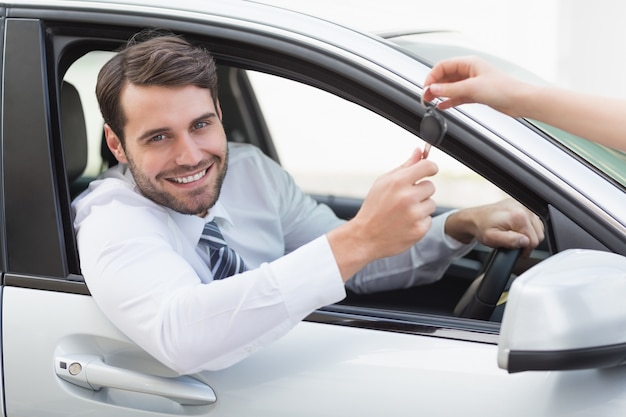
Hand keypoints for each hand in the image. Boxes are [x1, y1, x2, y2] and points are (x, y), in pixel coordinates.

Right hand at [328, 148, 437, 279]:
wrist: (365, 237)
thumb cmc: (373, 208)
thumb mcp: (383, 183)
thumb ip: (404, 167)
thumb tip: (419, 151)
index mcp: (398, 182)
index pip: (427, 167)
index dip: (430, 168)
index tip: (429, 170)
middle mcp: (407, 197)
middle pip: (430, 186)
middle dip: (420, 191)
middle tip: (404, 199)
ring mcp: (414, 215)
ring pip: (431, 203)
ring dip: (421, 207)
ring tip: (403, 213)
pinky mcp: (420, 229)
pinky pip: (429, 219)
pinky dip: (419, 221)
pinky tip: (405, 223)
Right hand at [423, 56, 529, 117]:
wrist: (519, 100)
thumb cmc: (503, 88)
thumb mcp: (472, 88)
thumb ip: (450, 89)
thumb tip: (433, 89)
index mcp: (469, 63)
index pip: (443, 66)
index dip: (432, 77)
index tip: (426, 89)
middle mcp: (469, 72)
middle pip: (445, 77)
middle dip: (434, 86)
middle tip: (425, 97)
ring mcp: (472, 83)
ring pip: (450, 87)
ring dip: (440, 94)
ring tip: (430, 102)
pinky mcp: (475, 94)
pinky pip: (457, 96)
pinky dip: (448, 101)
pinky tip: (442, 106)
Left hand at [444, 198, 543, 256]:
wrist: (474, 218)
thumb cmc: (481, 228)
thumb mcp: (492, 239)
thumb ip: (510, 241)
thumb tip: (525, 242)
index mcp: (518, 216)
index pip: (534, 240)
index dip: (525, 249)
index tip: (516, 250)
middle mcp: (523, 208)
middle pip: (538, 234)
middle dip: (527, 242)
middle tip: (514, 244)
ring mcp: (523, 205)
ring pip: (538, 228)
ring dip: (528, 235)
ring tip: (514, 236)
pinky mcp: (522, 205)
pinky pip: (533, 221)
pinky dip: (527, 228)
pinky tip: (516, 230)